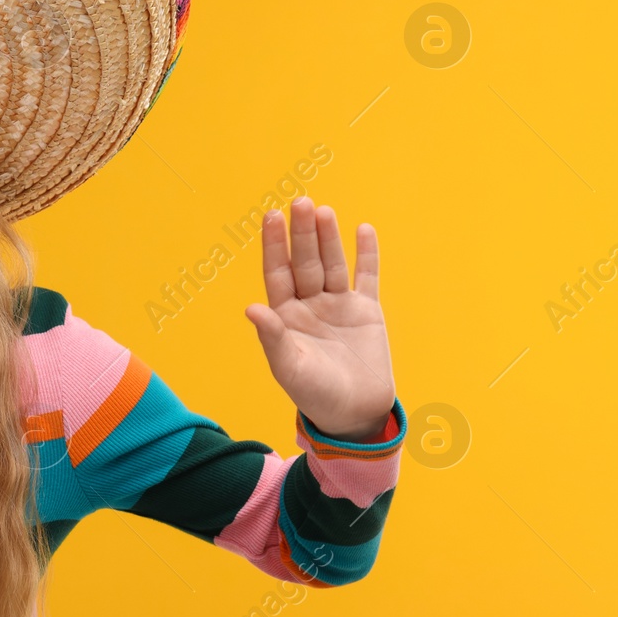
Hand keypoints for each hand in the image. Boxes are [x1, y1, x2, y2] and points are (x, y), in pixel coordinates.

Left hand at [243, 198, 394, 441]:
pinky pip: (366, 276)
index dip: (275, 245)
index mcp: (284, 315)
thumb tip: (250, 308)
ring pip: (332, 263)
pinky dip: (367, 254)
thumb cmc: (314, 394)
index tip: (272, 216)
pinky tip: (362, 230)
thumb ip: (272, 337)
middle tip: (301, 202)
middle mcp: (308, 304)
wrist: (355, 413)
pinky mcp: (366, 310)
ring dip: (328, 238)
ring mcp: (338, 305)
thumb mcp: (289, 368)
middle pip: (304, 261)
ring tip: (323, 211)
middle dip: (302, 233)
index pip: (277, 272)